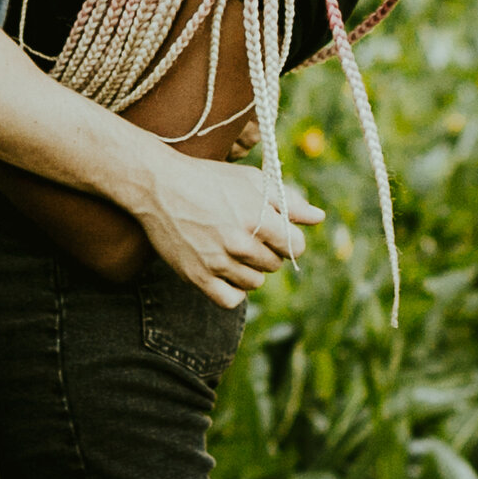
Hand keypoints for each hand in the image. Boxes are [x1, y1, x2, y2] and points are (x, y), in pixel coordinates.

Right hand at [134, 147, 322, 306]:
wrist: (159, 185)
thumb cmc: (208, 179)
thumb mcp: (251, 180)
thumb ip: (288, 201)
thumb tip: (318, 217)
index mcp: (257, 218)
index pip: (296, 246)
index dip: (288, 237)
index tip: (274, 229)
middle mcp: (239, 243)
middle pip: (275, 264)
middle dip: (268, 250)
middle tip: (247, 233)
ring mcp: (217, 262)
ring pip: (255, 282)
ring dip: (250, 269)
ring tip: (233, 249)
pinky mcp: (197, 277)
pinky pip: (230, 300)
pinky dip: (234, 290)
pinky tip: (227, 271)